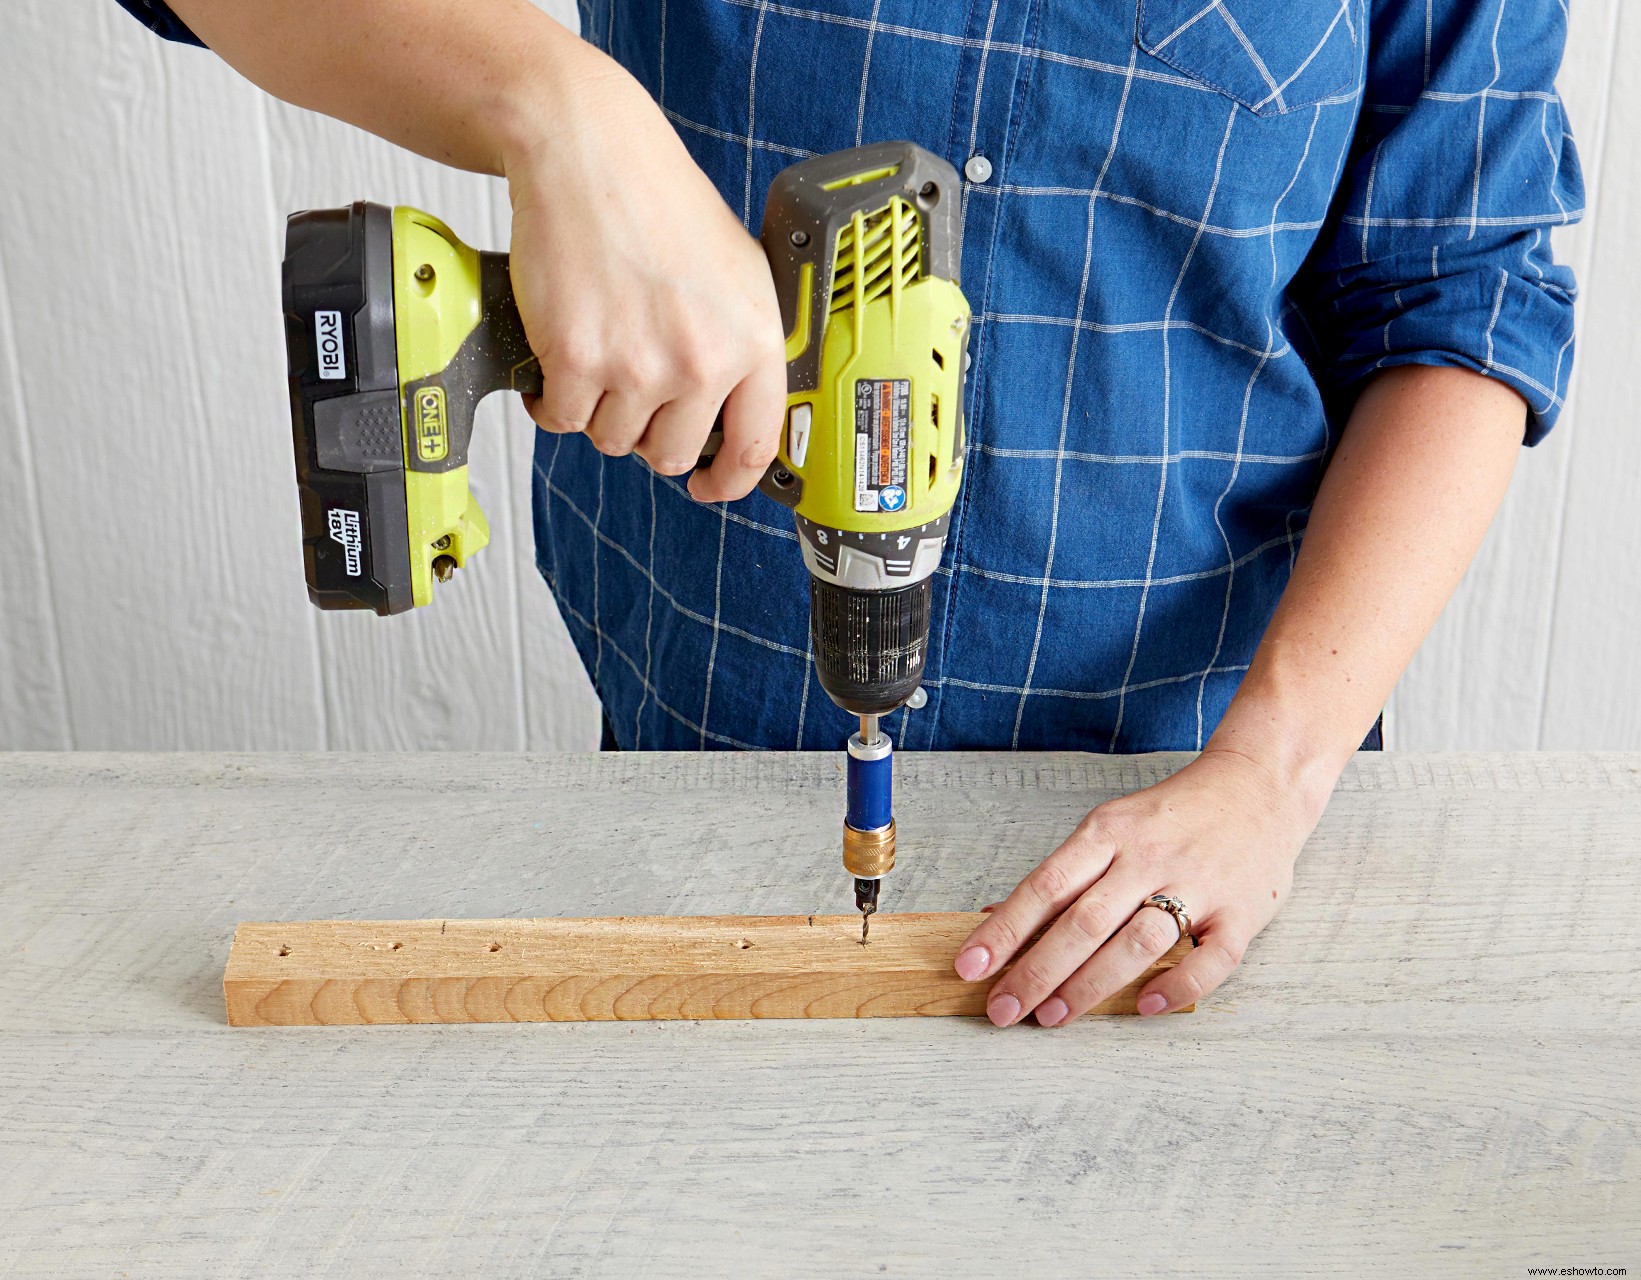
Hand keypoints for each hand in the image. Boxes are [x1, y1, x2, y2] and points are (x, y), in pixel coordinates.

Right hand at [503, 50, 786, 500]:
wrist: (588, 153)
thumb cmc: (657, 204)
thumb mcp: (736, 273)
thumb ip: (741, 346)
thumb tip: (737, 415)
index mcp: (754, 340)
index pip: (754, 447)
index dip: (729, 482)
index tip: (709, 487)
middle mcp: (704, 360)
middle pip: (671, 455)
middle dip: (647, 432)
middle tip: (632, 389)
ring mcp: (640, 365)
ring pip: (613, 439)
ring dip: (599, 409)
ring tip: (598, 354)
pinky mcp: (579, 359)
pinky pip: (563, 419)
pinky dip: (553, 399)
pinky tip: (560, 361)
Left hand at [954, 747, 1327, 1025]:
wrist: (1259, 784)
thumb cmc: (1173, 815)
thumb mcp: (1110, 828)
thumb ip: (1063, 875)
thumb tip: (998, 917)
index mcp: (1109, 833)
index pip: (1045, 886)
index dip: (1004, 930)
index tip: (970, 966)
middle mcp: (1149, 857)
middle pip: (1084, 921)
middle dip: (1037, 971)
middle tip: (1003, 1009)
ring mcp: (1198, 885)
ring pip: (1138, 942)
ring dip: (1090, 985)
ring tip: (1053, 1017)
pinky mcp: (1242, 913)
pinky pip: (1210, 960)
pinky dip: (1176, 986)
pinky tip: (1144, 1006)